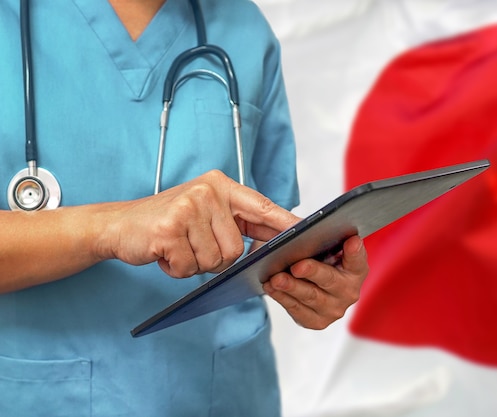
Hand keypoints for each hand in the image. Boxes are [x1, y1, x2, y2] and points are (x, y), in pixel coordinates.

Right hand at [102, 170, 299, 277]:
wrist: (119, 224)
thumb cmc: (167, 223)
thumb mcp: (204, 213)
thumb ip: (237, 223)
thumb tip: (273, 243)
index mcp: (220, 186)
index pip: (261, 206)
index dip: (283, 223)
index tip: (305, 233)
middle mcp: (207, 192)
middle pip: (236, 249)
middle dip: (215, 258)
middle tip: (192, 245)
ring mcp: (188, 208)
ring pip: (215, 261)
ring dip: (194, 264)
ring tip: (177, 247)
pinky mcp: (169, 229)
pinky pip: (190, 267)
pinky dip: (176, 269)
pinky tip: (164, 252)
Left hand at [263, 235, 368, 328]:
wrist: (308, 283)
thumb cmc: (318, 259)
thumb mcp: (323, 246)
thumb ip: (323, 238)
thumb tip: (306, 229)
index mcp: (356, 269)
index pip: (358, 258)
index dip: (355, 251)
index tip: (351, 241)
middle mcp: (349, 291)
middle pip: (330, 280)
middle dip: (312, 272)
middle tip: (296, 266)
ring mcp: (334, 309)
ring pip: (310, 297)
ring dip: (291, 287)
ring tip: (275, 278)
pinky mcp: (317, 321)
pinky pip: (297, 310)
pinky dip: (282, 297)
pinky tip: (271, 287)